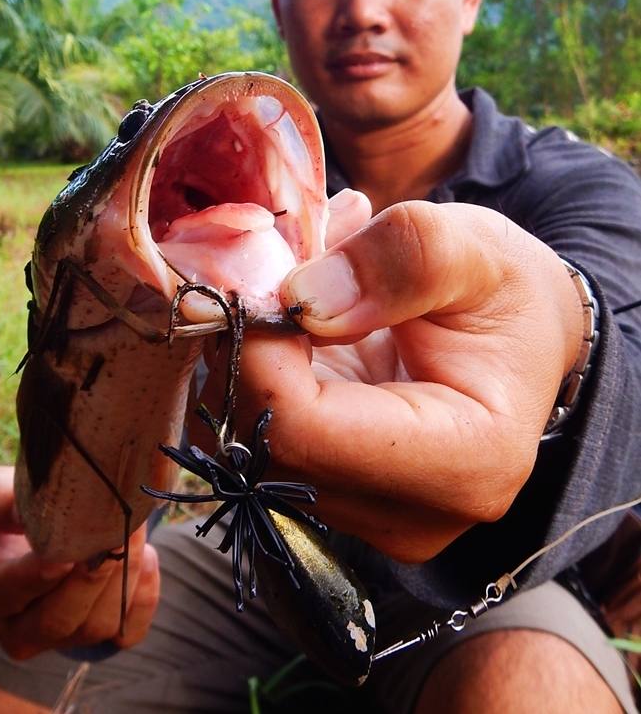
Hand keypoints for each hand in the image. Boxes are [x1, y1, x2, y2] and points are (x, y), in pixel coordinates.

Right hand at [0, 465, 159, 658]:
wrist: (37, 530)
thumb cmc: (9, 509)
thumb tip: (25, 512)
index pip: (8, 594)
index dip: (38, 576)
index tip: (66, 553)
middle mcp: (14, 631)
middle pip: (57, 620)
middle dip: (92, 576)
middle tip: (119, 530)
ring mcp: (58, 642)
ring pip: (96, 627)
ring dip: (124, 576)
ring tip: (136, 528)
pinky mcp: (98, 641)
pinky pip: (129, 632)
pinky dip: (144, 598)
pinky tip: (149, 557)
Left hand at [228, 198, 582, 562]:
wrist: (518, 336)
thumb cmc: (505, 293)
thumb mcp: (471, 248)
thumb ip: (400, 259)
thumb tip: (300, 298)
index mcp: (467, 462)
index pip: (300, 428)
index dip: (255, 346)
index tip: (260, 272)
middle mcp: (412, 514)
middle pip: (259, 443)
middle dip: (243, 344)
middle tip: (269, 262)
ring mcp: (367, 513)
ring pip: (243, 441)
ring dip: (244, 352)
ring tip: (294, 284)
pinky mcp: (335, 492)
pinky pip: (254, 436)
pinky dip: (255, 369)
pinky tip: (292, 322)